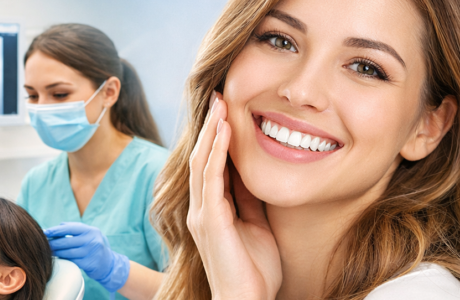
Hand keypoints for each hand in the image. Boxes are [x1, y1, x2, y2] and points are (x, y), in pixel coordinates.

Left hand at [44, 222, 129, 291]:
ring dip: (56, 252)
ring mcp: (91, 253)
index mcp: (91, 231)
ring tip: (48, 251)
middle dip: (53, 242)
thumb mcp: (90, 234)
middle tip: (44, 243)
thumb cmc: (95, 246)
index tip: (45, 232)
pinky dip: (63, 259)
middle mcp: (92, 240)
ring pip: (68, 252)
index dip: (56, 230)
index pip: (70, 228)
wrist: (109, 264)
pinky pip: (71, 260)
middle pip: (67, 241)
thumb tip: (59, 226)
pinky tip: (57, 258)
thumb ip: (76, 228)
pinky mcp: (88, 264)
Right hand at [187, 92, 281, 299]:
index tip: (225, 110)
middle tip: (219, 96)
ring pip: (203, 163)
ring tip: (220, 104)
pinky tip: (223, 132)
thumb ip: (251, 200)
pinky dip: (216, 152)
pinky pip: (211, 178)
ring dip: (211, 132)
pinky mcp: (209, 220)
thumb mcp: (257, 225)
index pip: (211, 165)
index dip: (217, 137)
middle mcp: (201, 209)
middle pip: (202, 158)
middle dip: (210, 126)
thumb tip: (254, 172)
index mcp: (212, 210)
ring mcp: (202, 213)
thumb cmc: (255, 271)